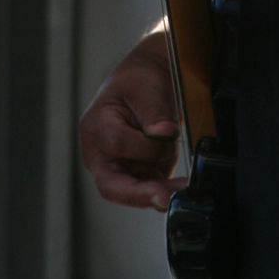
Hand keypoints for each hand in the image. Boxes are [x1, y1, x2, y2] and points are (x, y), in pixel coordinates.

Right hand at [79, 31, 183, 209]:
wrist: (150, 82)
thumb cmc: (140, 80)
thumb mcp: (146, 89)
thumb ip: (154, 113)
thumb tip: (163, 134)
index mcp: (96, 127)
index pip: (115, 144)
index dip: (143, 144)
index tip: (169, 133)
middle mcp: (101, 154)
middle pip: (111, 184)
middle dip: (138, 194)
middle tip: (163, 198)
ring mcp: (119, 167)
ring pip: (132, 192)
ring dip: (158, 193)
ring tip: (183, 188)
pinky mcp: (138, 174)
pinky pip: (149, 189)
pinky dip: (166, 190)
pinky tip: (183, 185)